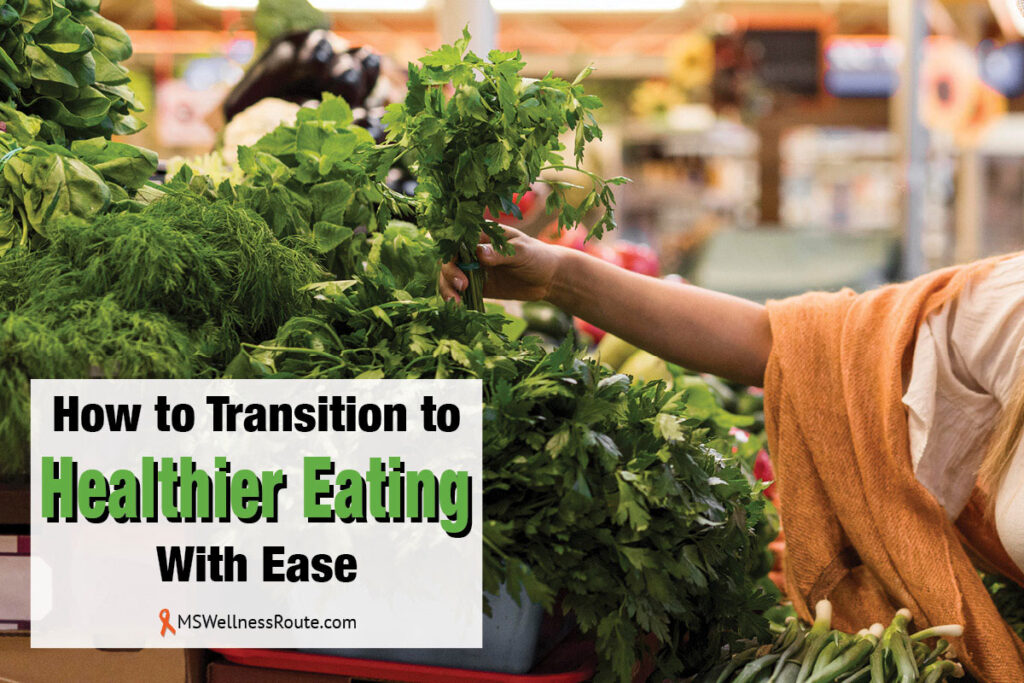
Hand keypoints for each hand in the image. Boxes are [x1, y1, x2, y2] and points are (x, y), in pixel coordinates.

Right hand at [439, 225, 563, 302]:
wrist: (548, 278)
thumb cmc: (537, 257)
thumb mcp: (521, 252)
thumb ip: (501, 253)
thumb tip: (479, 253)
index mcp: (482, 234)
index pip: (458, 238)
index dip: (451, 251)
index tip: (456, 264)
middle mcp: (473, 250)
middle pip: (449, 259)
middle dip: (449, 273)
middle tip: (461, 286)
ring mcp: (473, 268)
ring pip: (450, 277)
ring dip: (448, 289)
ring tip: (455, 303)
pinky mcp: (477, 286)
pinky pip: (460, 292)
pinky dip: (456, 299)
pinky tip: (458, 307)